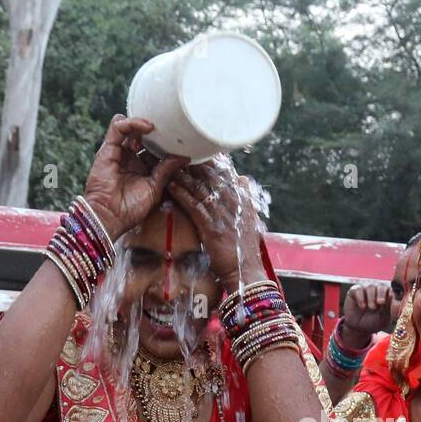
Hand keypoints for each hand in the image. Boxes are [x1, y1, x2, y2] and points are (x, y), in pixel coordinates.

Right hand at [82, 116, 187, 238]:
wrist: (110, 215)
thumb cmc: (131, 208)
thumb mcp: (155, 187)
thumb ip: (167, 170)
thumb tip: (184, 157)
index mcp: (142, 168)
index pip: (155, 149)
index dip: (165, 143)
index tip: (180, 142)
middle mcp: (130, 158)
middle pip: (143, 136)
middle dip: (156, 131)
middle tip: (169, 131)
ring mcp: (119, 152)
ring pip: (130, 128)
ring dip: (143, 124)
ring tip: (156, 127)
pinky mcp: (107, 148)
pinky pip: (118, 127)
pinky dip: (131, 123)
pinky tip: (146, 127)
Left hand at [166, 160, 265, 287]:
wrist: (245, 271)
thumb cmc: (244, 248)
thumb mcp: (250, 219)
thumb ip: (246, 198)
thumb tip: (243, 179)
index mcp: (242, 200)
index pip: (226, 174)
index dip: (212, 161)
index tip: (198, 150)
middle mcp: (233, 204)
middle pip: (212, 177)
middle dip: (195, 163)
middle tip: (178, 151)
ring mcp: (223, 215)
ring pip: (201, 188)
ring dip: (184, 175)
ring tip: (170, 164)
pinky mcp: (212, 227)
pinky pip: (194, 206)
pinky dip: (182, 194)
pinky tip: (171, 185)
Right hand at [337, 283, 392, 348]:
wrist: (359, 328)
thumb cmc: (374, 322)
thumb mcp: (384, 318)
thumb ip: (391, 310)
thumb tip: (399, 304)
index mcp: (388, 295)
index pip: (393, 291)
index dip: (393, 296)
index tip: (393, 304)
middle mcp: (378, 290)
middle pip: (382, 287)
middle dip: (382, 294)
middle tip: (380, 303)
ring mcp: (366, 289)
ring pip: (371, 287)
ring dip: (371, 297)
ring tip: (371, 308)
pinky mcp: (355, 291)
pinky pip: (358, 289)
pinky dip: (361, 298)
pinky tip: (362, 306)